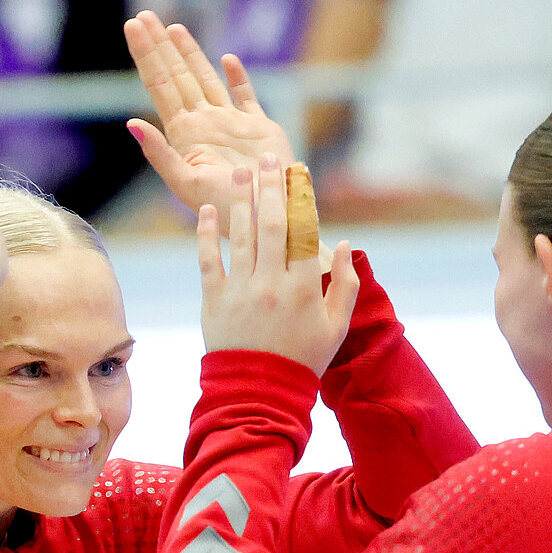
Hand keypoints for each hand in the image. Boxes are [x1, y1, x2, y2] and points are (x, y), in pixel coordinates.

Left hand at [125, 11, 318, 258]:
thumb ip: (159, 153)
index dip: (147, 54)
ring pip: (206, 80)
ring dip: (190, 54)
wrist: (267, 219)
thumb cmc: (224, 209)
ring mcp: (230, 124)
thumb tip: (131, 123)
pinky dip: (237, 78)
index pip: (160, 84)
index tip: (133, 25)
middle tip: (144, 16)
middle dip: (160, 46)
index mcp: (184, 134)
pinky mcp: (258, 129)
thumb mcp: (185, 183)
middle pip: (177, 76)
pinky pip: (245, 97)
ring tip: (174, 28)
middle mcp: (203, 124)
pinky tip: (227, 60)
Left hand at [199, 158, 358, 377]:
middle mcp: (272, 284)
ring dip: (241, 199)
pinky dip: (206, 233)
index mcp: (304, 288)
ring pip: (241, 235)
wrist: (259, 394)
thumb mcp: (336, 327)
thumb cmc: (303, 359)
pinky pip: (209, 260)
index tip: (299, 172)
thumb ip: (345, 285)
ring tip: (242, 171)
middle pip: (271, 224)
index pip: (303, 231)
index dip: (301, 197)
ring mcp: (241, 291)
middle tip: (269, 158)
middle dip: (271, 187)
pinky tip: (206, 210)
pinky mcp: (215, 300)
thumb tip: (345, 243)